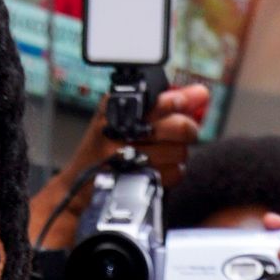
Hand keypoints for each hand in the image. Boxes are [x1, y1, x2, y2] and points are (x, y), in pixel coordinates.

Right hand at [32, 83, 211, 249]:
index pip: (164, 100)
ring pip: (179, 152)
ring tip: (159, 155)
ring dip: (176, 155)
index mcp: (117, 108)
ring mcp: (125, 158)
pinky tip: (154, 170)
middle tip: (179, 133)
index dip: (179, 102)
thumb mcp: (125, 115)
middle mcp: (119, 131)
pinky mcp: (133, 180)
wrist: (78, 187)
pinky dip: (170, 174)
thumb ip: (166, 101)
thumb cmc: (104, 147)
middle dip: (186, 131)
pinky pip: (173, 174)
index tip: (181, 104)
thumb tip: (201, 93)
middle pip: (180, 127)